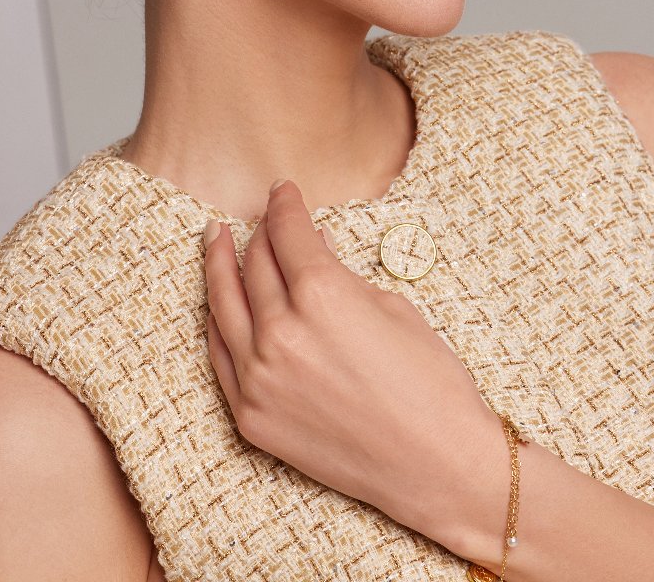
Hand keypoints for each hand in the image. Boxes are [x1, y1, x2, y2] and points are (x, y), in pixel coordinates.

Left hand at [202, 179, 500, 542]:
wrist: (437, 464)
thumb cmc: (429, 381)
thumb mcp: (390, 307)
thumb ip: (341, 275)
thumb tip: (316, 247)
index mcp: (322, 294)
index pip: (287, 231)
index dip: (284, 203)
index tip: (283, 189)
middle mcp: (281, 332)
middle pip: (254, 262)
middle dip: (258, 232)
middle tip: (262, 216)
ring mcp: (259, 378)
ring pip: (224, 304)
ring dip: (219, 265)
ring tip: (216, 240)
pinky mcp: (252, 417)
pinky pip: (221, 355)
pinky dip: (218, 322)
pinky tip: (219, 303)